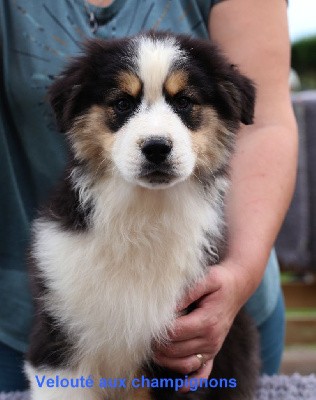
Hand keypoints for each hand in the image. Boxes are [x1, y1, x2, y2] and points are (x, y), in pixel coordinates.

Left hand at [153, 261, 245, 391]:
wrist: (237, 287)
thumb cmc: (219, 281)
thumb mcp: (206, 279)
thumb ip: (187, 293)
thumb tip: (168, 307)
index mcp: (207, 322)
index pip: (175, 333)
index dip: (159, 329)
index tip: (147, 320)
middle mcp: (210, 339)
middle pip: (176, 350)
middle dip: (157, 343)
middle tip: (144, 332)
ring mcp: (212, 348)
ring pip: (183, 364)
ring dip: (165, 360)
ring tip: (152, 348)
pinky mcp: (213, 351)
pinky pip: (203, 373)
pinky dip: (192, 382)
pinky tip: (180, 387)